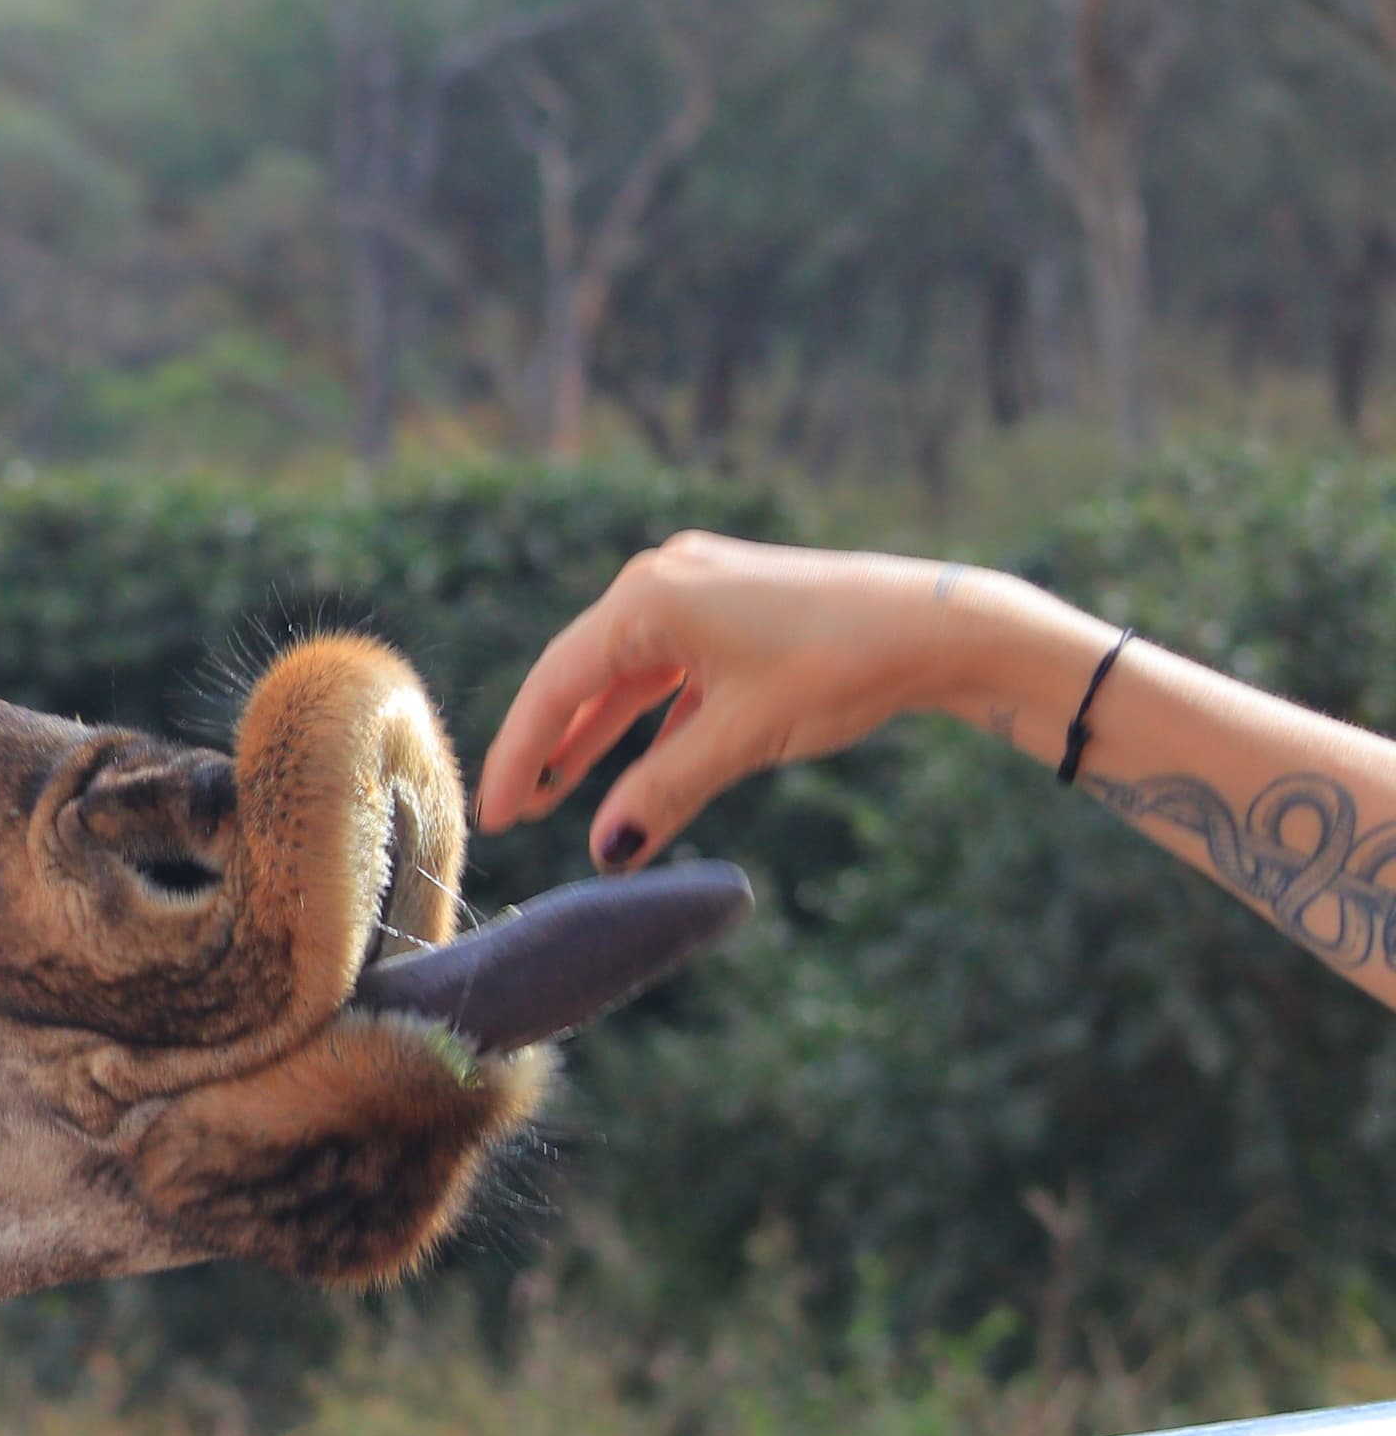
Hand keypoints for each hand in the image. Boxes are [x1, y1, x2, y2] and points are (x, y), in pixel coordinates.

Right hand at [473, 534, 1078, 869]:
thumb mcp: (740, 738)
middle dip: (548, 747)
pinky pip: (668, 671)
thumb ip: (662, 792)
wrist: (941, 626)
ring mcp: (698, 590)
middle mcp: (661, 580)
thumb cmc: (838, 668)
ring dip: (596, 736)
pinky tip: (632, 766)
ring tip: (559, 794)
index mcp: (648, 598)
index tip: (494, 814)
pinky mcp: (731, 608)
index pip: (556, 685)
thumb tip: (606, 854)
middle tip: (514, 812)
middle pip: (581, 675)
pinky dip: (648, 721)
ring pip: (626, 676)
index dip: (520, 755)